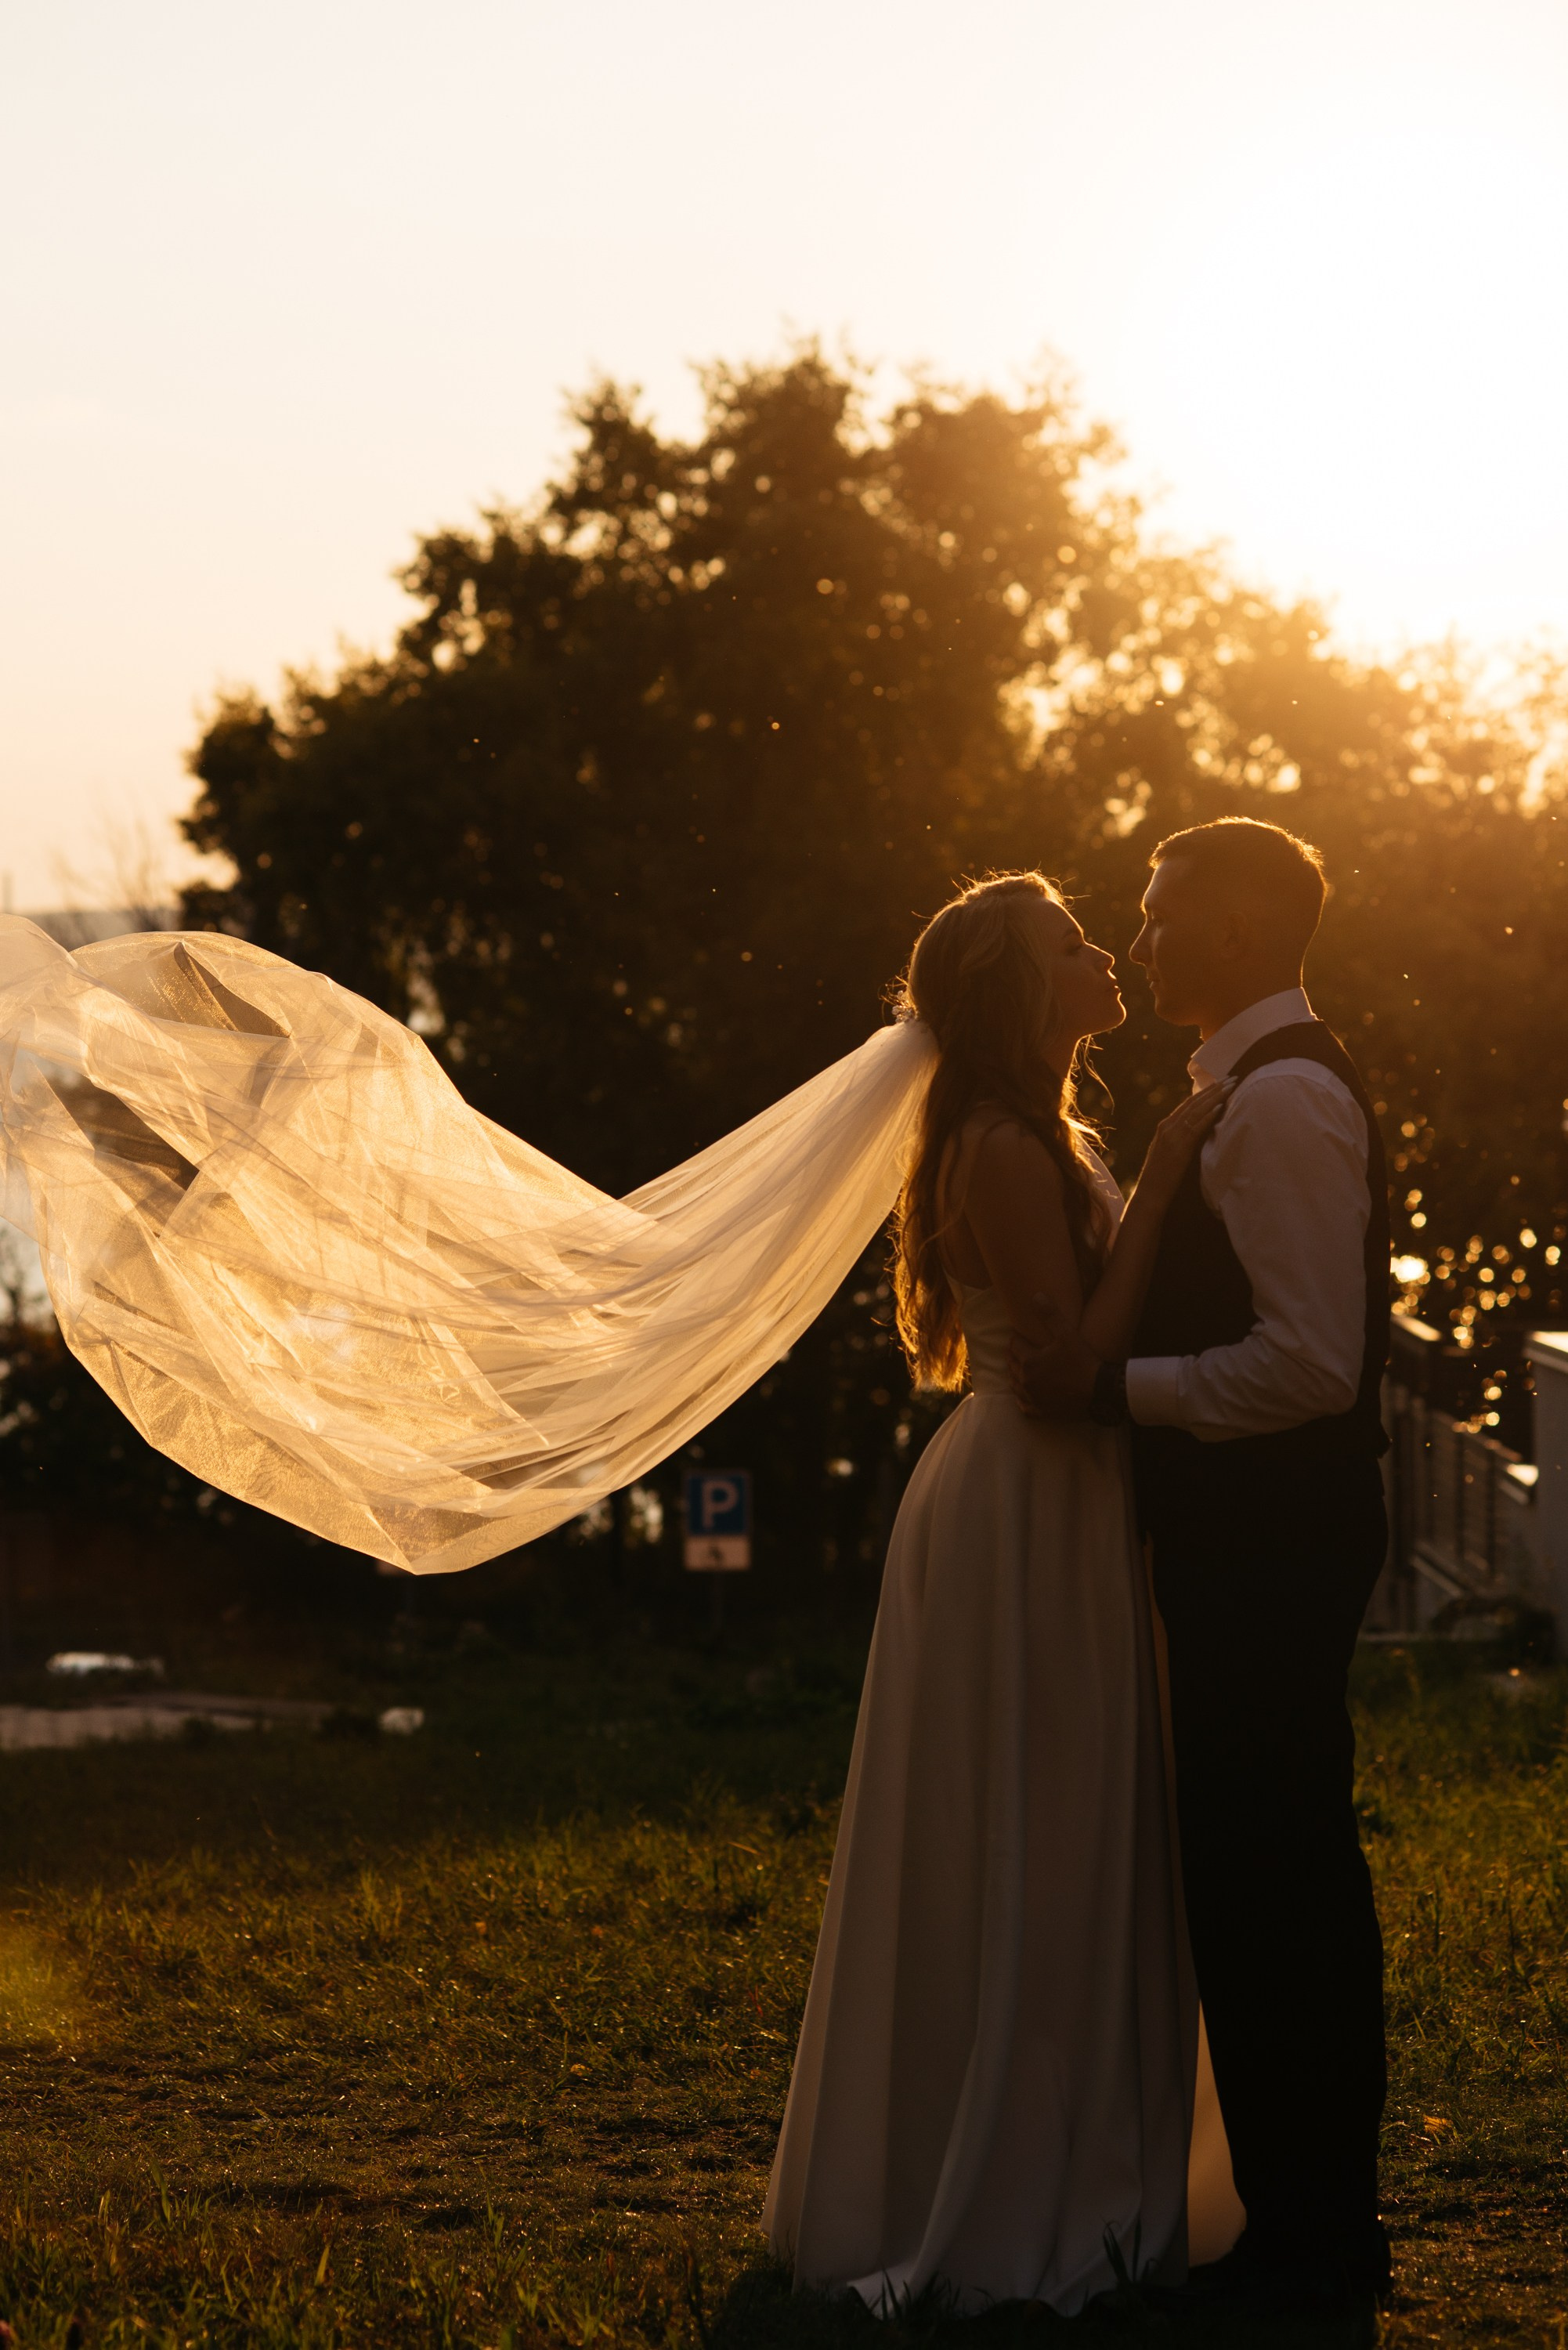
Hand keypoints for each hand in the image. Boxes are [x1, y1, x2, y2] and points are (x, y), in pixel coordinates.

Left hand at [1009, 1315, 1099, 1418]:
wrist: (1099, 1392)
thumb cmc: (1082, 1361)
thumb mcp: (1067, 1334)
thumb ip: (1050, 1314)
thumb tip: (1035, 1296)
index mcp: (1029, 1361)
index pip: (1015, 1346)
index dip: (1015, 1338)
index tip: (1017, 1334)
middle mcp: (1027, 1381)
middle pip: (1013, 1366)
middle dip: (1012, 1356)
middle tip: (1014, 1350)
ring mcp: (1033, 1398)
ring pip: (1015, 1386)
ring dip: (1014, 1376)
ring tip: (1016, 1369)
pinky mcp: (1042, 1411)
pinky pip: (1025, 1407)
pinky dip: (1021, 1400)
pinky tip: (1023, 1397)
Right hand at [1134, 1078, 1234, 1208]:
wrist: (1149, 1193)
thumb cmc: (1161, 1177)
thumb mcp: (1168, 1152)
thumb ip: (1179, 1138)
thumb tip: (1197, 1131)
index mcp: (1165, 1126)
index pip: (1188, 1103)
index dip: (1206, 1091)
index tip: (1221, 1082)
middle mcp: (1167, 1126)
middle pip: (1194, 1102)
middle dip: (1214, 1089)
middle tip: (1232, 1077)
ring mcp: (1172, 1135)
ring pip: (1196, 1110)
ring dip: (1216, 1097)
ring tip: (1231, 1086)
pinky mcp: (1179, 1146)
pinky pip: (1196, 1127)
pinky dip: (1208, 1116)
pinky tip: (1220, 1107)